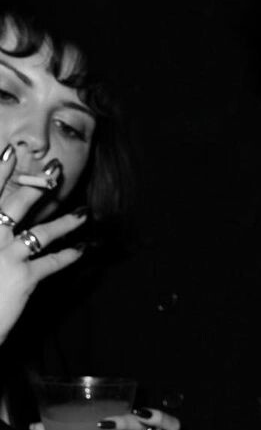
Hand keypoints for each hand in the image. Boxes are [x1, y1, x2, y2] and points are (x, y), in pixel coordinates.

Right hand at [0, 152, 86, 346]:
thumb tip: (6, 217)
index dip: (0, 171)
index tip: (12, 152)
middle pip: (16, 203)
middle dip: (38, 185)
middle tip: (56, 167)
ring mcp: (8, 255)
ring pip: (41, 232)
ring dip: (65, 221)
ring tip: (84, 213)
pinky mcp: (24, 277)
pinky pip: (52, 262)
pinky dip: (69, 255)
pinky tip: (82, 249)